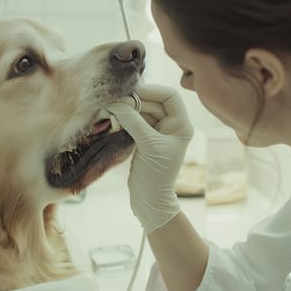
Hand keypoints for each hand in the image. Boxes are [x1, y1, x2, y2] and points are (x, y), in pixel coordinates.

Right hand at [107, 84, 192, 233]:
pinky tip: (112, 116)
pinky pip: (134, 121)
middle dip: (134, 100)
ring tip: (110, 106)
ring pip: (142, 111)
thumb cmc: (156, 174)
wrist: (149, 200)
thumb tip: (116, 102)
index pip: (169, 96)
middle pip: (153, 102)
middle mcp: (172, 125)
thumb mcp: (147, 145)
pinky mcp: (145, 139)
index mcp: (181, 125)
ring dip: (127, 108)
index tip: (131, 91)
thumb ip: (133, 121)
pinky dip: (124, 118)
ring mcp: (158, 132)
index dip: (151, 90)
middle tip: (114, 98)